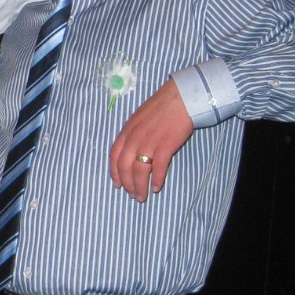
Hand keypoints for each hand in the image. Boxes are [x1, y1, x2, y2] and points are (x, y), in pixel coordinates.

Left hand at [109, 79, 193, 202]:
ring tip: (142, 196)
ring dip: (140, 186)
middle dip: (127, 184)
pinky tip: (156, 187)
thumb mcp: (138, 119)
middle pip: (125, 167)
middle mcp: (134, 138)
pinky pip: (158, 167)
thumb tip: (130, 151)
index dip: (114, 172)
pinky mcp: (165, 145)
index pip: (114, 156)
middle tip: (132, 195)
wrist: (180, 98)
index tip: (117, 184)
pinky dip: (156, 179)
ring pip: (139, 170)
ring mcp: (149, 142)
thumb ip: (132, 134)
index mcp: (126, 131)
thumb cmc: (160, 107)